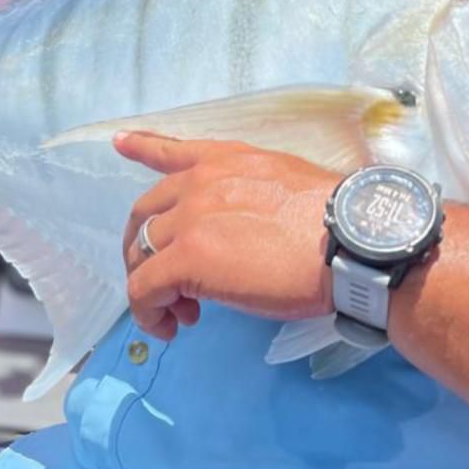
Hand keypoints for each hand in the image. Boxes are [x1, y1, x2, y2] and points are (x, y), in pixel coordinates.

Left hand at [113, 133, 339, 340]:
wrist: (349, 242)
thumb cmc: (336, 224)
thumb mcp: (287, 184)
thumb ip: (249, 194)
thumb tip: (240, 228)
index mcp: (226, 161)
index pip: (173, 152)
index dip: (142, 148)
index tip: (119, 144)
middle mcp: (199, 183)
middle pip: (144, 215)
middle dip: (144, 249)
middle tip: (166, 283)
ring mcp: (189, 220)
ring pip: (140, 254)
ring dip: (152, 285)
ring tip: (181, 311)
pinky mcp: (186, 260)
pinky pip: (143, 289)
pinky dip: (148, 312)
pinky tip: (168, 325)